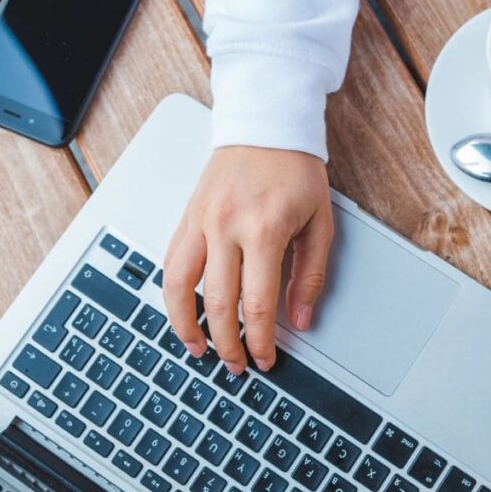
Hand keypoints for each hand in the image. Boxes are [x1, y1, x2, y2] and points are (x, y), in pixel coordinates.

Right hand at [163, 146, 333, 374]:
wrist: (265, 126)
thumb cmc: (295, 170)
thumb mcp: (320, 223)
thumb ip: (311, 275)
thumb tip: (301, 320)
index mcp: (265, 231)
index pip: (256, 304)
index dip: (259, 341)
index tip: (266, 359)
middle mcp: (226, 228)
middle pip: (218, 304)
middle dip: (227, 344)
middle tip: (237, 364)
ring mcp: (201, 222)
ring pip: (180, 287)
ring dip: (186, 326)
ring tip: (198, 349)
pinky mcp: (186, 217)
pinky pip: (170, 263)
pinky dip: (172, 295)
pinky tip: (182, 313)